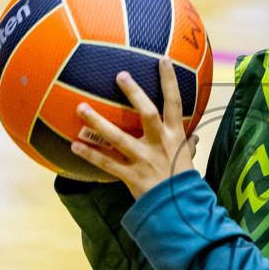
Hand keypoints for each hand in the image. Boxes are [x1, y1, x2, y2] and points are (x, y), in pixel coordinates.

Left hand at [70, 57, 200, 198]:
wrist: (180, 209)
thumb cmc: (184, 182)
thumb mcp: (190, 161)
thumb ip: (189, 146)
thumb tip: (195, 137)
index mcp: (175, 136)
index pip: (175, 103)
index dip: (170, 81)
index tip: (163, 60)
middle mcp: (159, 145)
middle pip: (147, 114)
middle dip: (135, 94)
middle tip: (120, 75)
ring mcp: (144, 160)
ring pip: (119, 138)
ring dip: (98, 123)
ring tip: (81, 108)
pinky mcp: (131, 176)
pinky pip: (107, 163)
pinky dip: (90, 155)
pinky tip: (73, 146)